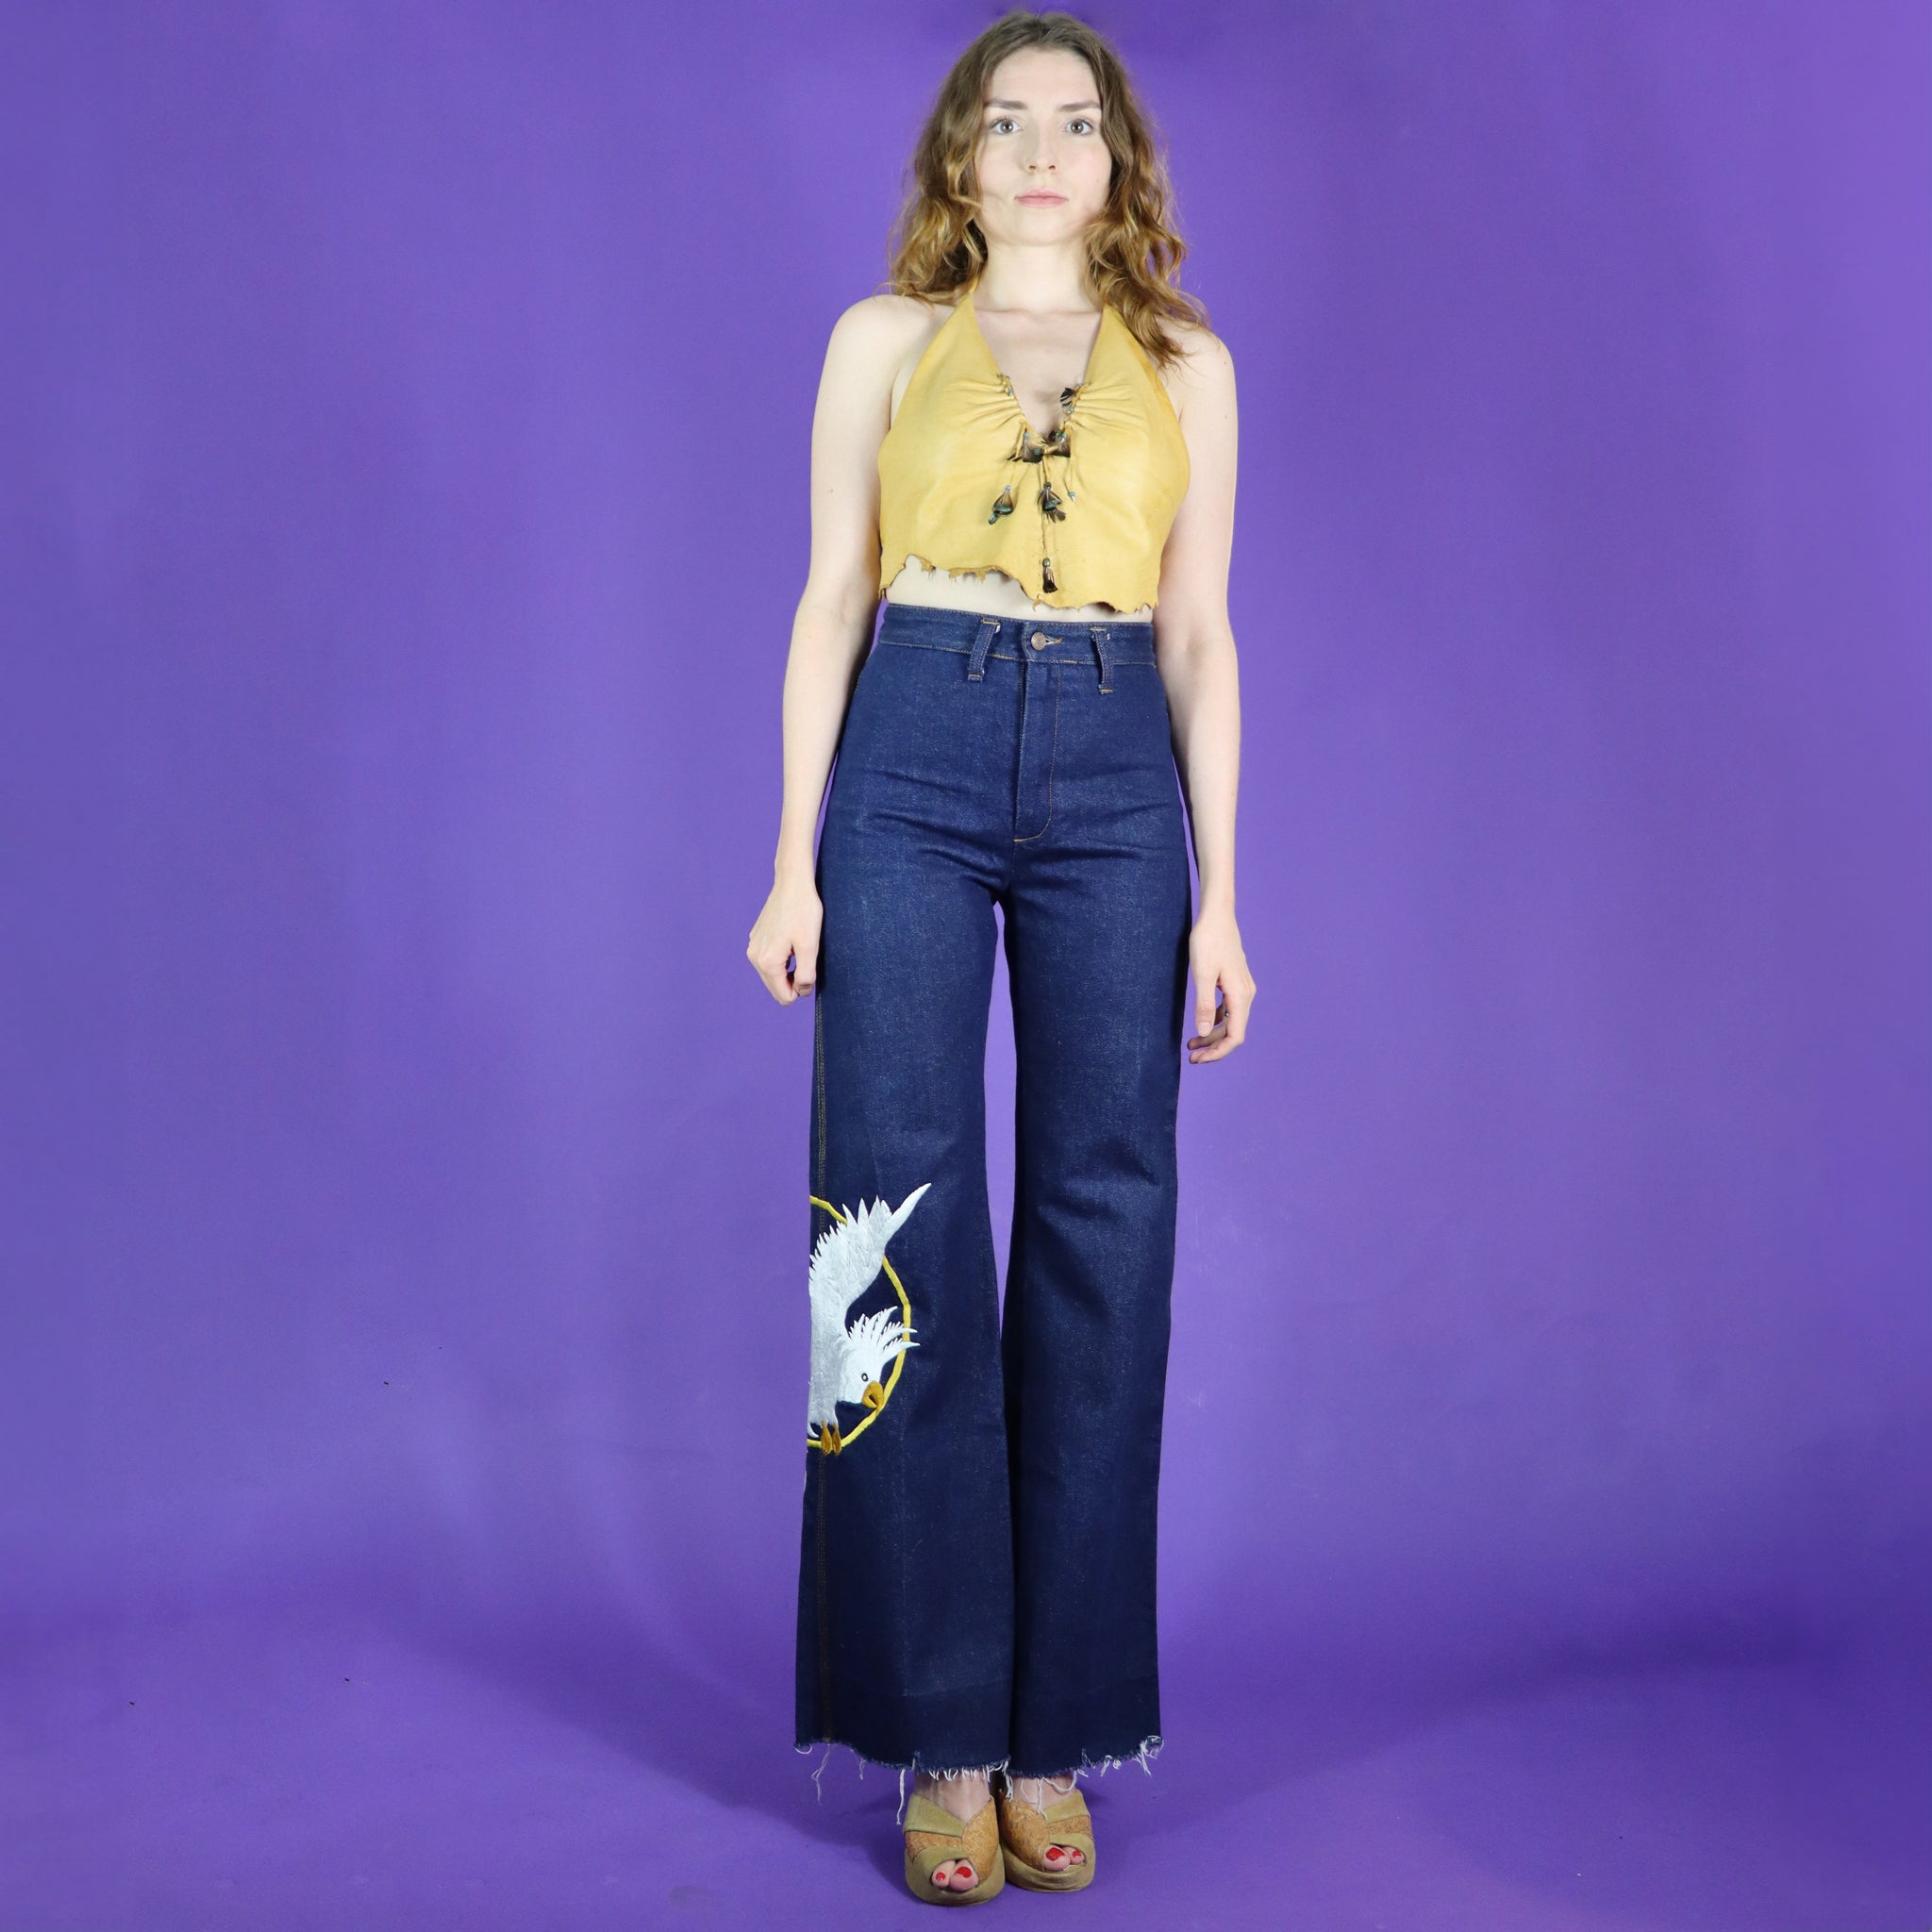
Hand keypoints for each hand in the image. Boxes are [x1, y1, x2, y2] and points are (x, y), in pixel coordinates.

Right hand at [747, 868, 822, 1004]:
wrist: (792, 883)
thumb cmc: (803, 911)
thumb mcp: (810, 946)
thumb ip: (806, 974)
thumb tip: (801, 991)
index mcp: (767, 962)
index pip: (784, 997)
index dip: (801, 990)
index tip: (811, 969)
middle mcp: (755, 957)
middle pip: (776, 988)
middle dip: (793, 981)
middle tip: (806, 958)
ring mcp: (753, 946)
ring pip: (772, 974)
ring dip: (788, 969)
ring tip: (799, 948)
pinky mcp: (756, 938)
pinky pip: (768, 960)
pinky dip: (781, 958)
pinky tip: (790, 940)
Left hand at [1186, 906, 1254, 1063]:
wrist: (1217, 916)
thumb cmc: (1208, 941)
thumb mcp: (1202, 974)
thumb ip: (1203, 1004)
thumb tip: (1202, 1032)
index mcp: (1240, 995)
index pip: (1235, 1036)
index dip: (1218, 1053)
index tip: (1199, 1060)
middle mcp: (1245, 995)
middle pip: (1233, 1032)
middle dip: (1213, 1048)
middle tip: (1191, 1057)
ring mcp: (1241, 989)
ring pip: (1230, 1022)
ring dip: (1212, 1035)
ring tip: (1191, 1044)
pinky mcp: (1234, 983)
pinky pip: (1228, 1010)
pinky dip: (1215, 1021)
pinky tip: (1201, 1023)